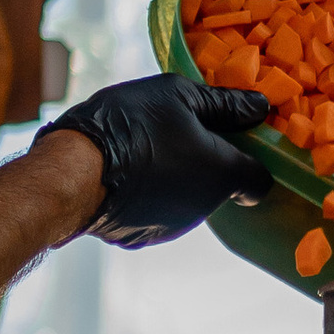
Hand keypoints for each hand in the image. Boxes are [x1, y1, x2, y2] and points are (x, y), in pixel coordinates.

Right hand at [42, 77, 273, 250]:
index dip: (251, 160)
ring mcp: (174, 227)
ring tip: (143, 151)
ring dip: (177, 178)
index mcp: (224, 174)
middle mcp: (206, 208)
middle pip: (220, 186)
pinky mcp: (142, 238)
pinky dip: (149, 197)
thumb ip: (225, 104)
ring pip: (187, 199)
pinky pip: (156, 213)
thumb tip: (260, 107)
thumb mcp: (178, 95)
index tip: (232, 141)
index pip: (260, 181)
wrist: (72, 173)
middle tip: (176, 134)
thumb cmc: (130, 125)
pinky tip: (126, 175)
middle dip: (207, 163)